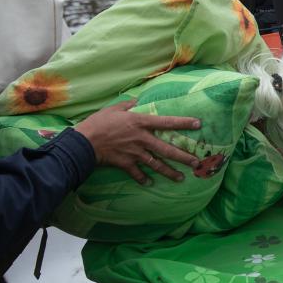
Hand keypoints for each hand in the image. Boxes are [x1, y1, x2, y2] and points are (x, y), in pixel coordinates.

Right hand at [75, 101, 201, 184]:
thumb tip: (137, 100)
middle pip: (167, 149)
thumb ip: (128, 104)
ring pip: (157, 164)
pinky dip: (144, 178)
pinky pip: (138, 173)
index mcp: (140, 122)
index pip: (167, 122)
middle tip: (196, 163)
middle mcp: (142, 139)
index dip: (183, 123)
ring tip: (181, 178)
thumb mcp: (113, 108)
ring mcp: (135, 153)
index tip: (198, 124)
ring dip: (170, 172)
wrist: (83, 142)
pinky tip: (150, 183)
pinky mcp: (126, 164)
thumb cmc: (98, 122)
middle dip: (183, 157)